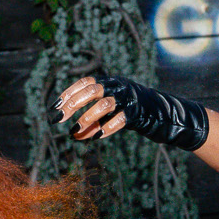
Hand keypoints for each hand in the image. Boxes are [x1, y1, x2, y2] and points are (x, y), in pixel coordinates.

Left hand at [50, 73, 208, 150]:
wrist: (164, 115)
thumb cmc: (130, 113)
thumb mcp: (110, 113)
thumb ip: (92, 120)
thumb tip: (74, 135)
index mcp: (109, 82)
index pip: (85, 82)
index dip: (69, 93)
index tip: (55, 107)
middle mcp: (118, 86)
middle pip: (91, 90)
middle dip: (73, 104)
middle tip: (59, 120)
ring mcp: (128, 98)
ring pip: (104, 104)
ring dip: (86, 119)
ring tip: (74, 133)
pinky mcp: (138, 112)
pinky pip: (119, 119)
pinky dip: (105, 128)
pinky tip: (95, 137)